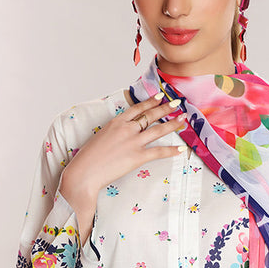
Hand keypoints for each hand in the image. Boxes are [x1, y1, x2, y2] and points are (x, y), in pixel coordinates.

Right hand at [60, 94, 186, 240]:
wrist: (85, 171)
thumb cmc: (89, 157)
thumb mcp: (101, 136)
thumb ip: (114, 132)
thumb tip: (122, 132)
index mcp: (116, 122)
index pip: (137, 108)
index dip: (150, 101)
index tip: (160, 96)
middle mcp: (126, 129)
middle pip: (150, 115)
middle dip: (166, 108)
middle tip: (178, 103)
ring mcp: (133, 142)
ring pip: (158, 130)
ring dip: (173, 124)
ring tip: (183, 119)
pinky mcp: (137, 157)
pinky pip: (158, 152)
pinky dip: (171, 150)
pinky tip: (181, 148)